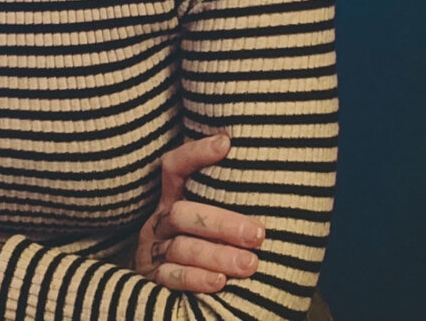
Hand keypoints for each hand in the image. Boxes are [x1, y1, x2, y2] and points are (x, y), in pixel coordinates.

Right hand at [134, 133, 265, 292]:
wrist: (161, 282)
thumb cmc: (197, 240)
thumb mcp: (200, 213)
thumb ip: (220, 196)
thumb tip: (271, 176)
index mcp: (170, 198)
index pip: (175, 167)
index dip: (195, 154)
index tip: (226, 143)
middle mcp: (160, 221)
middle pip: (183, 214)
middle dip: (221, 223)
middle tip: (257, 233)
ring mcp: (155, 250)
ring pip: (182, 248)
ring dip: (217, 255)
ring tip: (250, 264)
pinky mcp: (155, 279)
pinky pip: (173, 278)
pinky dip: (196, 279)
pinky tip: (220, 282)